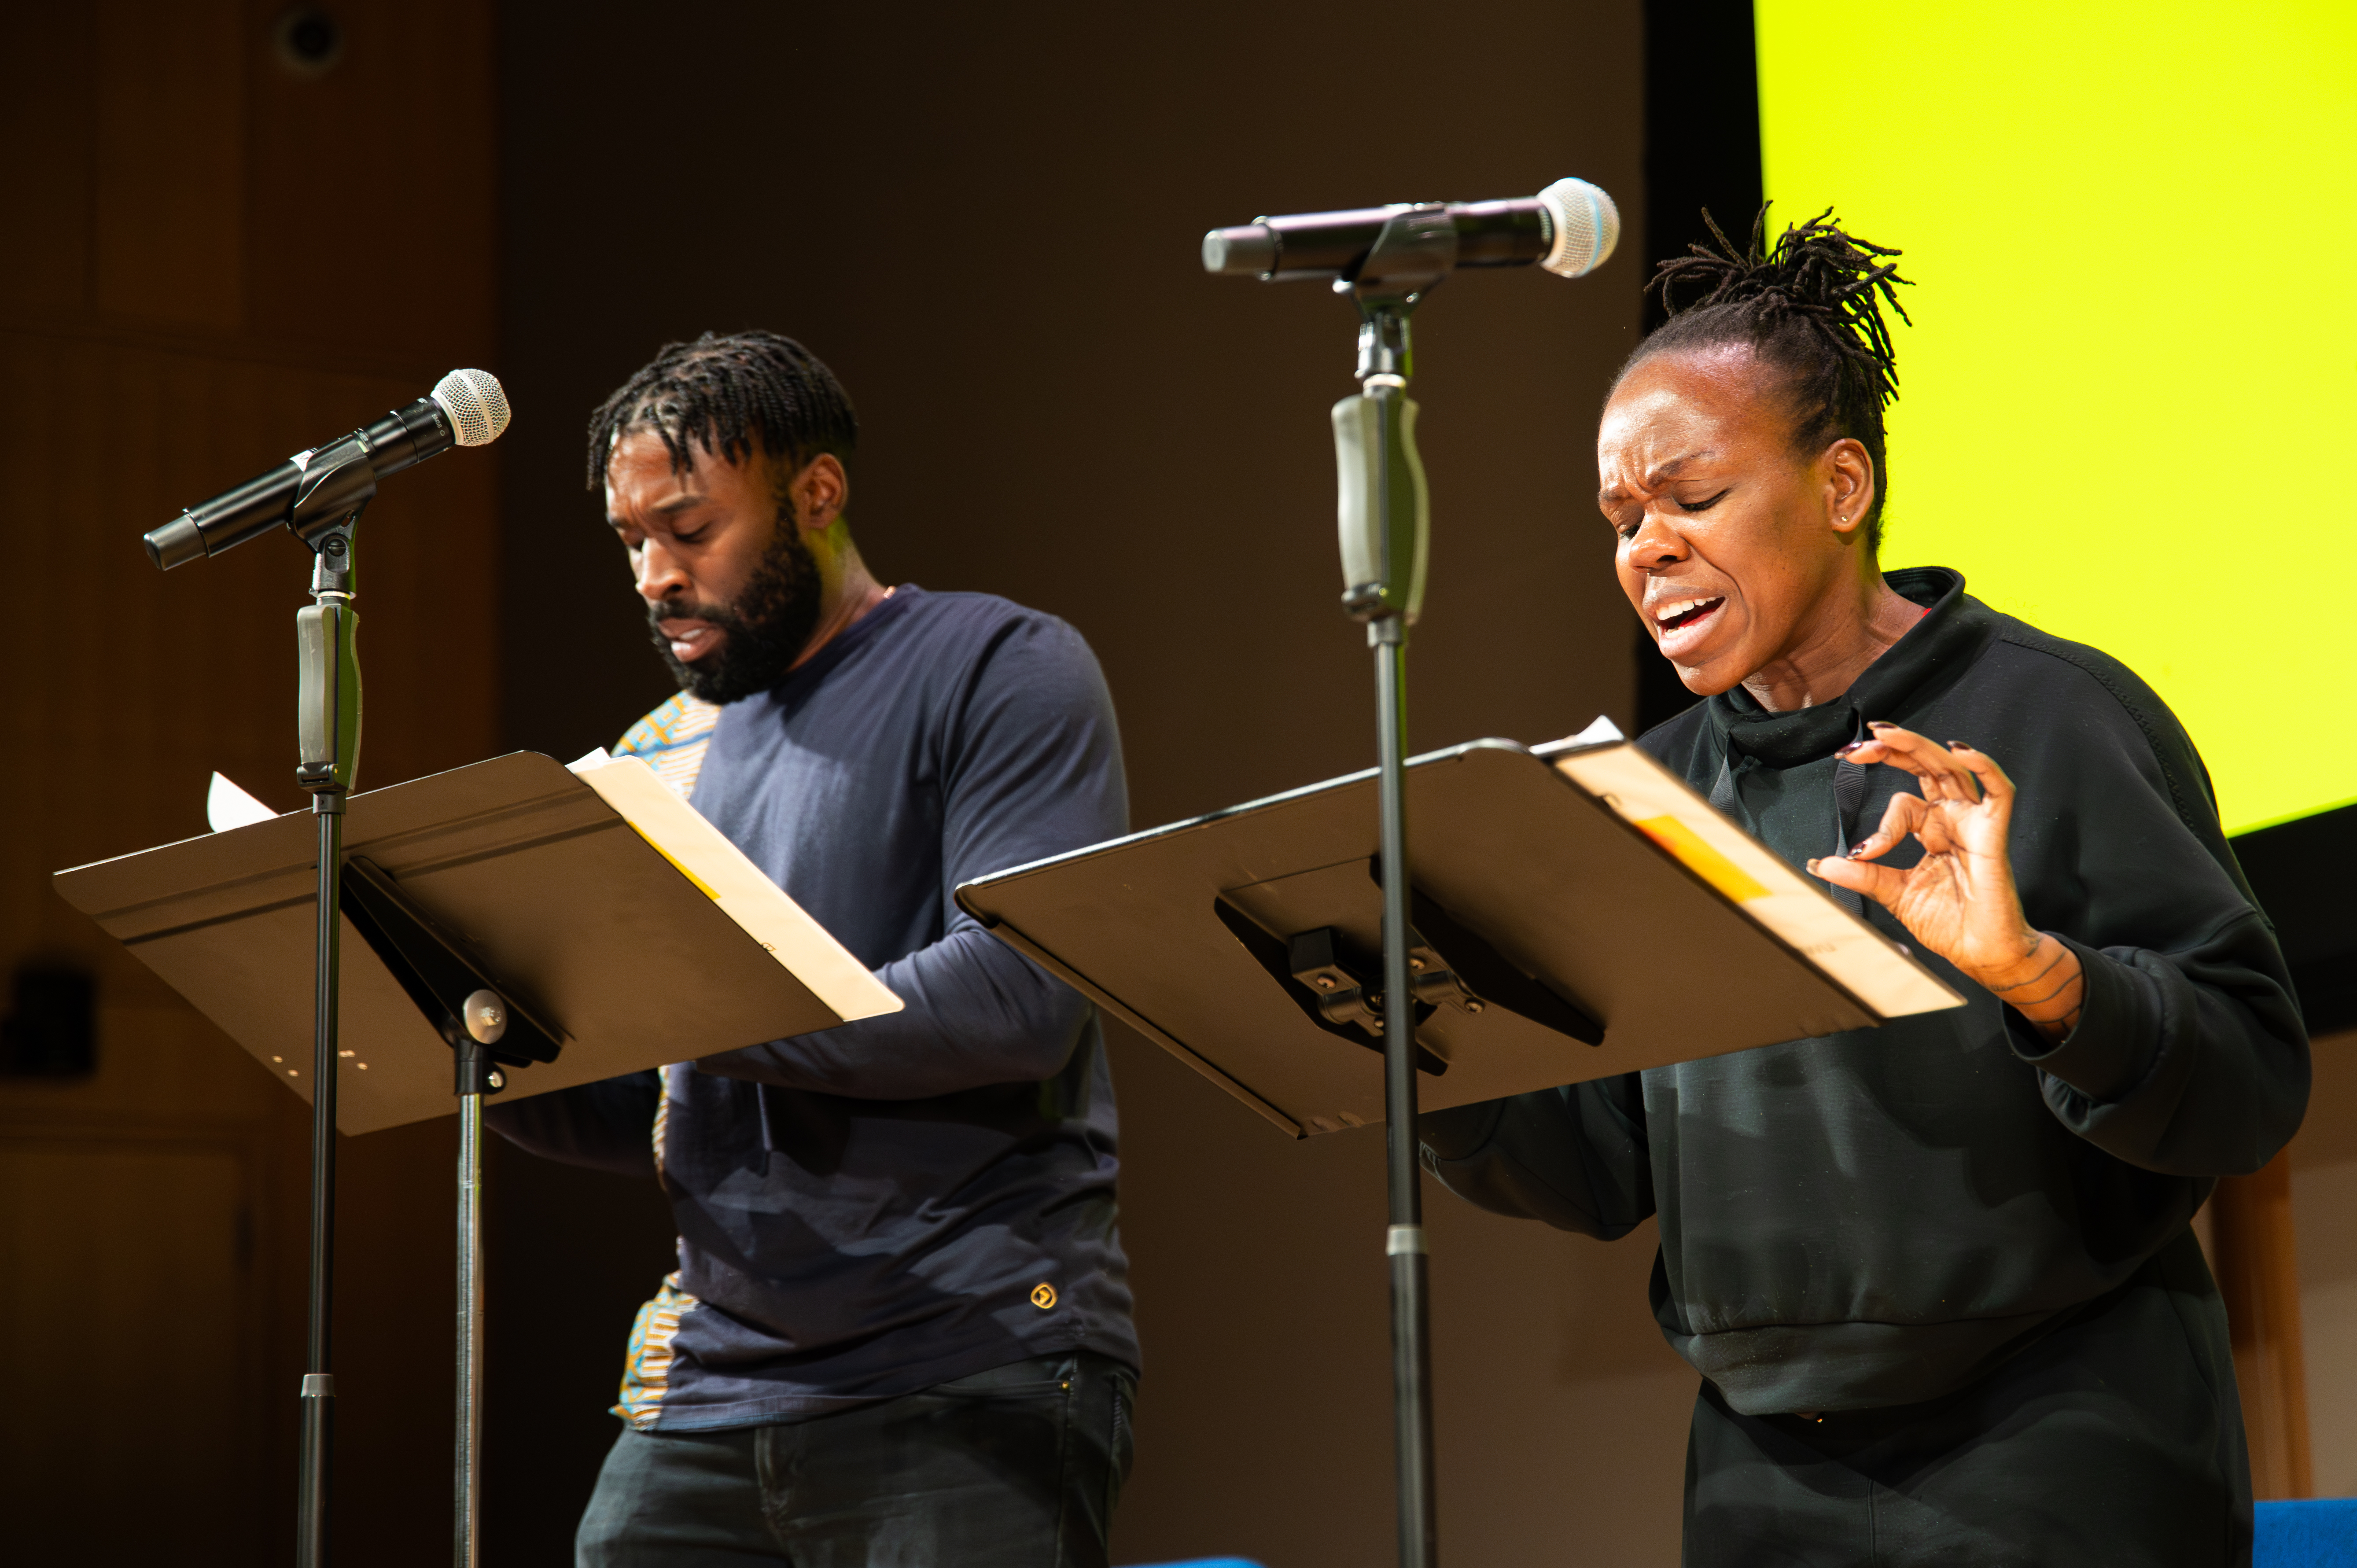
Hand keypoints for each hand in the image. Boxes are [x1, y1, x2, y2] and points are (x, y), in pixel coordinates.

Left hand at [1807, 724, 2083, 1039]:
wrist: (1978, 954)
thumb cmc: (1949, 924)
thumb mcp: (1894, 894)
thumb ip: (1863, 874)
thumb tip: (1821, 864)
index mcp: (1932, 830)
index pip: (1904, 799)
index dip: (1879, 808)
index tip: (1858, 841)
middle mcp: (1953, 820)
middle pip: (1927, 768)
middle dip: (1895, 750)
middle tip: (1860, 745)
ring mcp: (1974, 824)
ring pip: (1953, 770)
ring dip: (1919, 748)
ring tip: (1887, 735)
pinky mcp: (1994, 835)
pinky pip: (2000, 792)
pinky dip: (1984, 767)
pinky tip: (1961, 751)